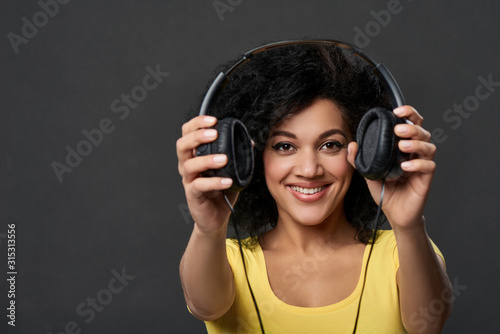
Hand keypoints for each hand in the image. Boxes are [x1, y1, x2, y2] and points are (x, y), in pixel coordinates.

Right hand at [176, 115, 237, 233]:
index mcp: (194, 155)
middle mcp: (187, 165)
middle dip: (197, 136)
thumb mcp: (231, 169)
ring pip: (189, 165)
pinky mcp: (193, 195)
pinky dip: (213, 182)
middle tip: (214, 134)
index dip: (197, 123)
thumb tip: (249, 142)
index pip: (188, 133)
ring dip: (207, 159)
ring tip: (224, 159)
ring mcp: (189, 180)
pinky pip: (199, 186)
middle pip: (182, 145)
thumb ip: (237, 155)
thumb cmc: (221, 191)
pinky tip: (226, 180)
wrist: (216, 217)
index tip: (213, 120)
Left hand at [347, 106, 435, 229]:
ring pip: (429, 146)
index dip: (408, 114)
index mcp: (403, 147)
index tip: (396, 110)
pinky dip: (418, 164)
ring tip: (403, 145)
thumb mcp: (368, 173)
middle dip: (412, 127)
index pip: (411, 124)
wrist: (395, 213)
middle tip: (398, 129)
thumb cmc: (385, 191)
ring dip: (416, 143)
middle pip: (423, 132)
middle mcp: (415, 153)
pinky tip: (406, 166)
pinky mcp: (426, 179)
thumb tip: (351, 145)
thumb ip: (359, 160)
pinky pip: (428, 166)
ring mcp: (422, 165)